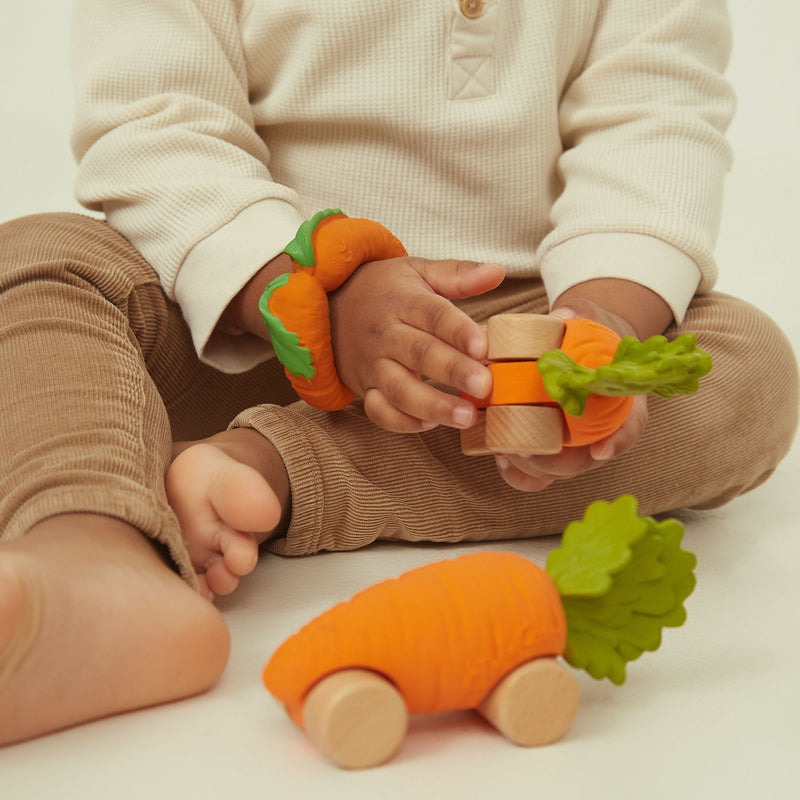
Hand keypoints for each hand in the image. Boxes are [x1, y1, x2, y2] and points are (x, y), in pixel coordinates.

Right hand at [328, 256, 504, 431]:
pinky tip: (430, 424)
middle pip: (419, 354)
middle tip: (485, 386)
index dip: (458, 331)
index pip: (433, 315)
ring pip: (400, 389)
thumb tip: (498, 271)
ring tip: (466, 417)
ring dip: (433, 406)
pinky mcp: (365, 388)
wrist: (331, 307)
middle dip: (453, 371)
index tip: (484, 347)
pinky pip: (379, 411)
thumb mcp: (418, 271)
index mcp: (403, 302)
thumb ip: (458, 274)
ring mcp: (373, 364)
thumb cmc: (386, 291)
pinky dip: (402, 422)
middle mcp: (386, 335)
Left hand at [493, 282, 671, 491]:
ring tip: (504, 451)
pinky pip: (538, 475)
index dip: (618, 441)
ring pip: (558, 472)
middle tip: (525, 450)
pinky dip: (520, 474)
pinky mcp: (550, 450)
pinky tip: (501, 459)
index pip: (630, 427)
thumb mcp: (591, 319)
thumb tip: (561, 315)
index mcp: (623, 402)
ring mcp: (576, 445)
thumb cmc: (592, 336)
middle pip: (585, 460)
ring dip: (531, 468)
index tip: (601, 450)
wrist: (587, 347)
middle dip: (555, 461)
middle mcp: (602, 432)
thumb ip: (579, 317)